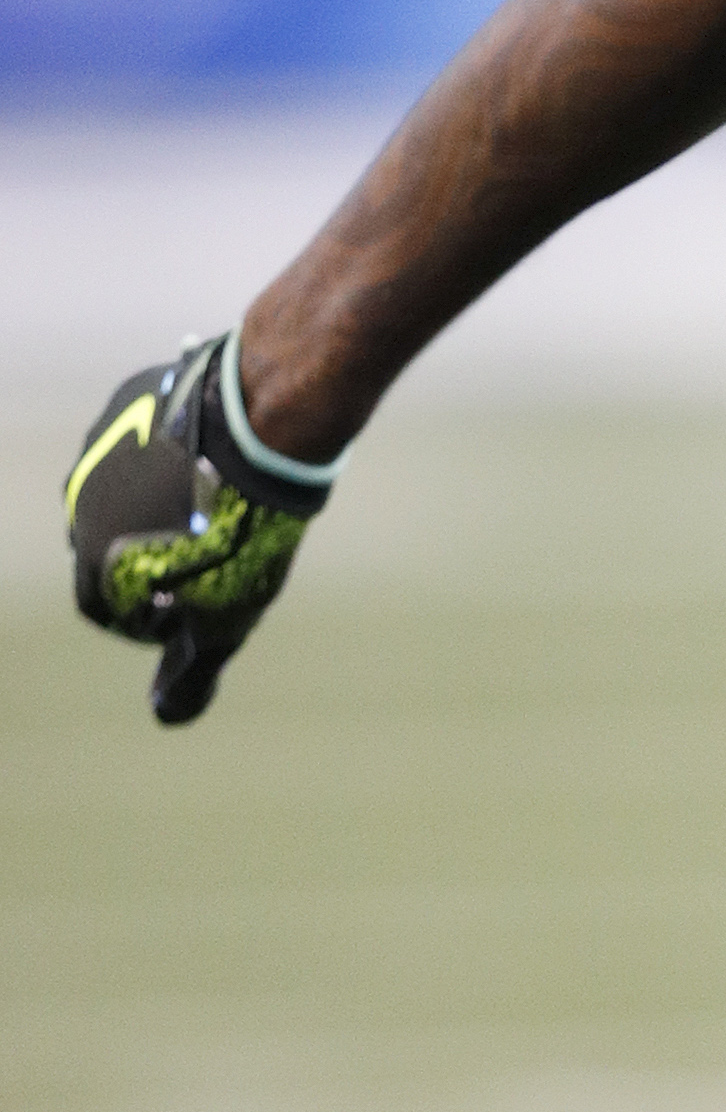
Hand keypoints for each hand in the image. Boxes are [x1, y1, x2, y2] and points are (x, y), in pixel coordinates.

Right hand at [64, 333, 335, 724]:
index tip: (186, 615)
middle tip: (207, 559)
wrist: (258, 427)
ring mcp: (102, 442)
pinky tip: (221, 457)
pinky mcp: (134, 396)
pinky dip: (173, 453)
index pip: (101, 606)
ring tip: (216, 506)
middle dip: (149, 560)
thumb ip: (191, 668)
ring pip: (125, 486)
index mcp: (90, 555)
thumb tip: (167, 715)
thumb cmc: (240, 530)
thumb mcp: (225, 616)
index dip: (143, 622)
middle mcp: (80, 497)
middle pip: (110, 544)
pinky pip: (146, 435)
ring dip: (159, 503)